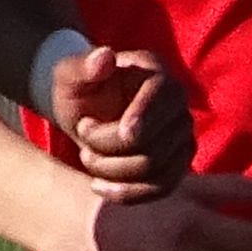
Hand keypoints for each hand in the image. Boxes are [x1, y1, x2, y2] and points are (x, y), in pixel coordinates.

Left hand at [47, 44, 191, 194]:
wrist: (84, 110)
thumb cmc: (77, 88)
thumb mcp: (69, 74)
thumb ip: (83, 65)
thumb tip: (105, 57)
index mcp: (156, 73)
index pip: (163, 98)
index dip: (141, 118)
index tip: (112, 130)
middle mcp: (178, 105)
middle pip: (154, 144)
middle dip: (108, 148)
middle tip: (82, 133)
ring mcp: (182, 137)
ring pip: (156, 171)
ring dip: (112, 172)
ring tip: (87, 156)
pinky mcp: (177, 165)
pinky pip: (161, 189)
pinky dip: (127, 194)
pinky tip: (99, 186)